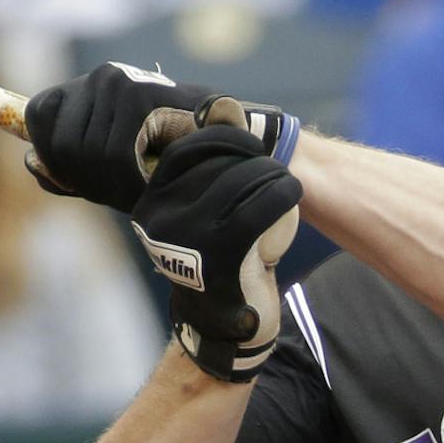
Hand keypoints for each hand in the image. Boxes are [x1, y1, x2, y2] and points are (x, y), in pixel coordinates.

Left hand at [24, 62, 299, 213]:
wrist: (230, 149)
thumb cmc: (172, 158)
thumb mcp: (113, 165)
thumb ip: (70, 167)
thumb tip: (29, 160)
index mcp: (90, 87)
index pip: (38, 118)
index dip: (52, 158)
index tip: (81, 182)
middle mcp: (103, 76)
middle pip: (59, 141)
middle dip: (83, 177)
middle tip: (120, 189)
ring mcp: (120, 82)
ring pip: (81, 150)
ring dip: (107, 182)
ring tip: (136, 184)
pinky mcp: (141, 95)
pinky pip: (110, 154)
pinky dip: (123, 179)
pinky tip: (143, 182)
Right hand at [131, 125, 301, 382]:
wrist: (222, 328)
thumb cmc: (217, 262)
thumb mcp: (198, 218)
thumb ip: (200, 177)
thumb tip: (219, 113)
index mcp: (151, 203)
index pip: (186, 150)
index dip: (223, 137)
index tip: (251, 145)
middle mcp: (160, 217)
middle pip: (215, 163)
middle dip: (253, 156)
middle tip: (275, 165)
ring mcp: (186, 238)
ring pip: (238, 182)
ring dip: (271, 174)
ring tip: (286, 181)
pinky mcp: (217, 257)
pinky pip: (255, 210)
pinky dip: (280, 194)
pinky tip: (292, 193)